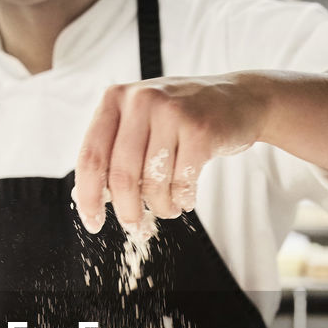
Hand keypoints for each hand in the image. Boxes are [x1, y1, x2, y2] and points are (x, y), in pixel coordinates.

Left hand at [72, 72, 272, 232]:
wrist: (239, 99)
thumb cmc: (183, 117)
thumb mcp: (143, 122)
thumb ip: (114, 152)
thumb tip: (88, 198)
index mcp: (116, 99)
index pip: (91, 157)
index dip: (88, 197)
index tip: (93, 223)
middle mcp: (141, 101)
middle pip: (122, 177)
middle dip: (129, 213)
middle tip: (137, 229)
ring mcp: (172, 113)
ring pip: (154, 184)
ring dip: (162, 208)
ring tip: (169, 207)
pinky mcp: (200, 130)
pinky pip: (183, 184)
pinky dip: (184, 200)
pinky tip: (187, 197)